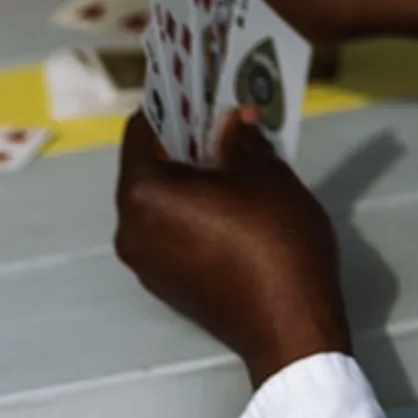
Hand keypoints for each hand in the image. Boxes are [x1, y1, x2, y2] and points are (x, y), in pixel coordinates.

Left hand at [113, 111, 350, 386]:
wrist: (289, 325)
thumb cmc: (275, 240)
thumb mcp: (265, 173)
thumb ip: (240, 139)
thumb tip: (233, 121)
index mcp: (142, 195)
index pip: (140, 131)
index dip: (171, 105)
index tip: (199, 91)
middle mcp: (128, 230)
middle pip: (147, 169)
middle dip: (182, 143)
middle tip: (221, 121)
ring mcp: (143, 264)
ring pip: (159, 204)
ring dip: (189, 179)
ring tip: (232, 159)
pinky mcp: (164, 287)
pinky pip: (169, 234)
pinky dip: (190, 213)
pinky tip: (230, 202)